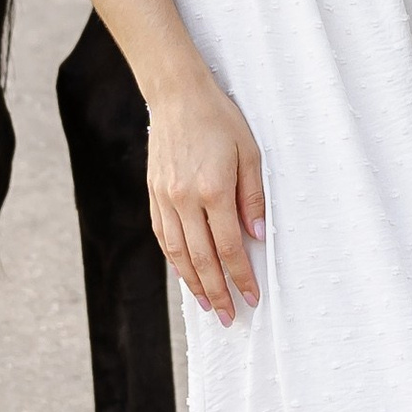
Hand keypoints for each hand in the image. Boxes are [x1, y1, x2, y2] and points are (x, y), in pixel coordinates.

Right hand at [146, 66, 266, 322]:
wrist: (177, 95)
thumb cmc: (220, 119)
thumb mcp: (250, 152)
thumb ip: (253, 196)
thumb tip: (257, 236)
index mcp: (213, 190)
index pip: (229, 247)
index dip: (241, 277)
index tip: (252, 297)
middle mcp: (185, 199)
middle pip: (202, 259)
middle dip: (217, 291)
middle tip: (229, 316)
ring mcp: (165, 198)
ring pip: (178, 253)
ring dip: (193, 283)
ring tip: (207, 305)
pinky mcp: (154, 194)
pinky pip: (164, 236)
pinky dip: (175, 260)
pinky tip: (185, 274)